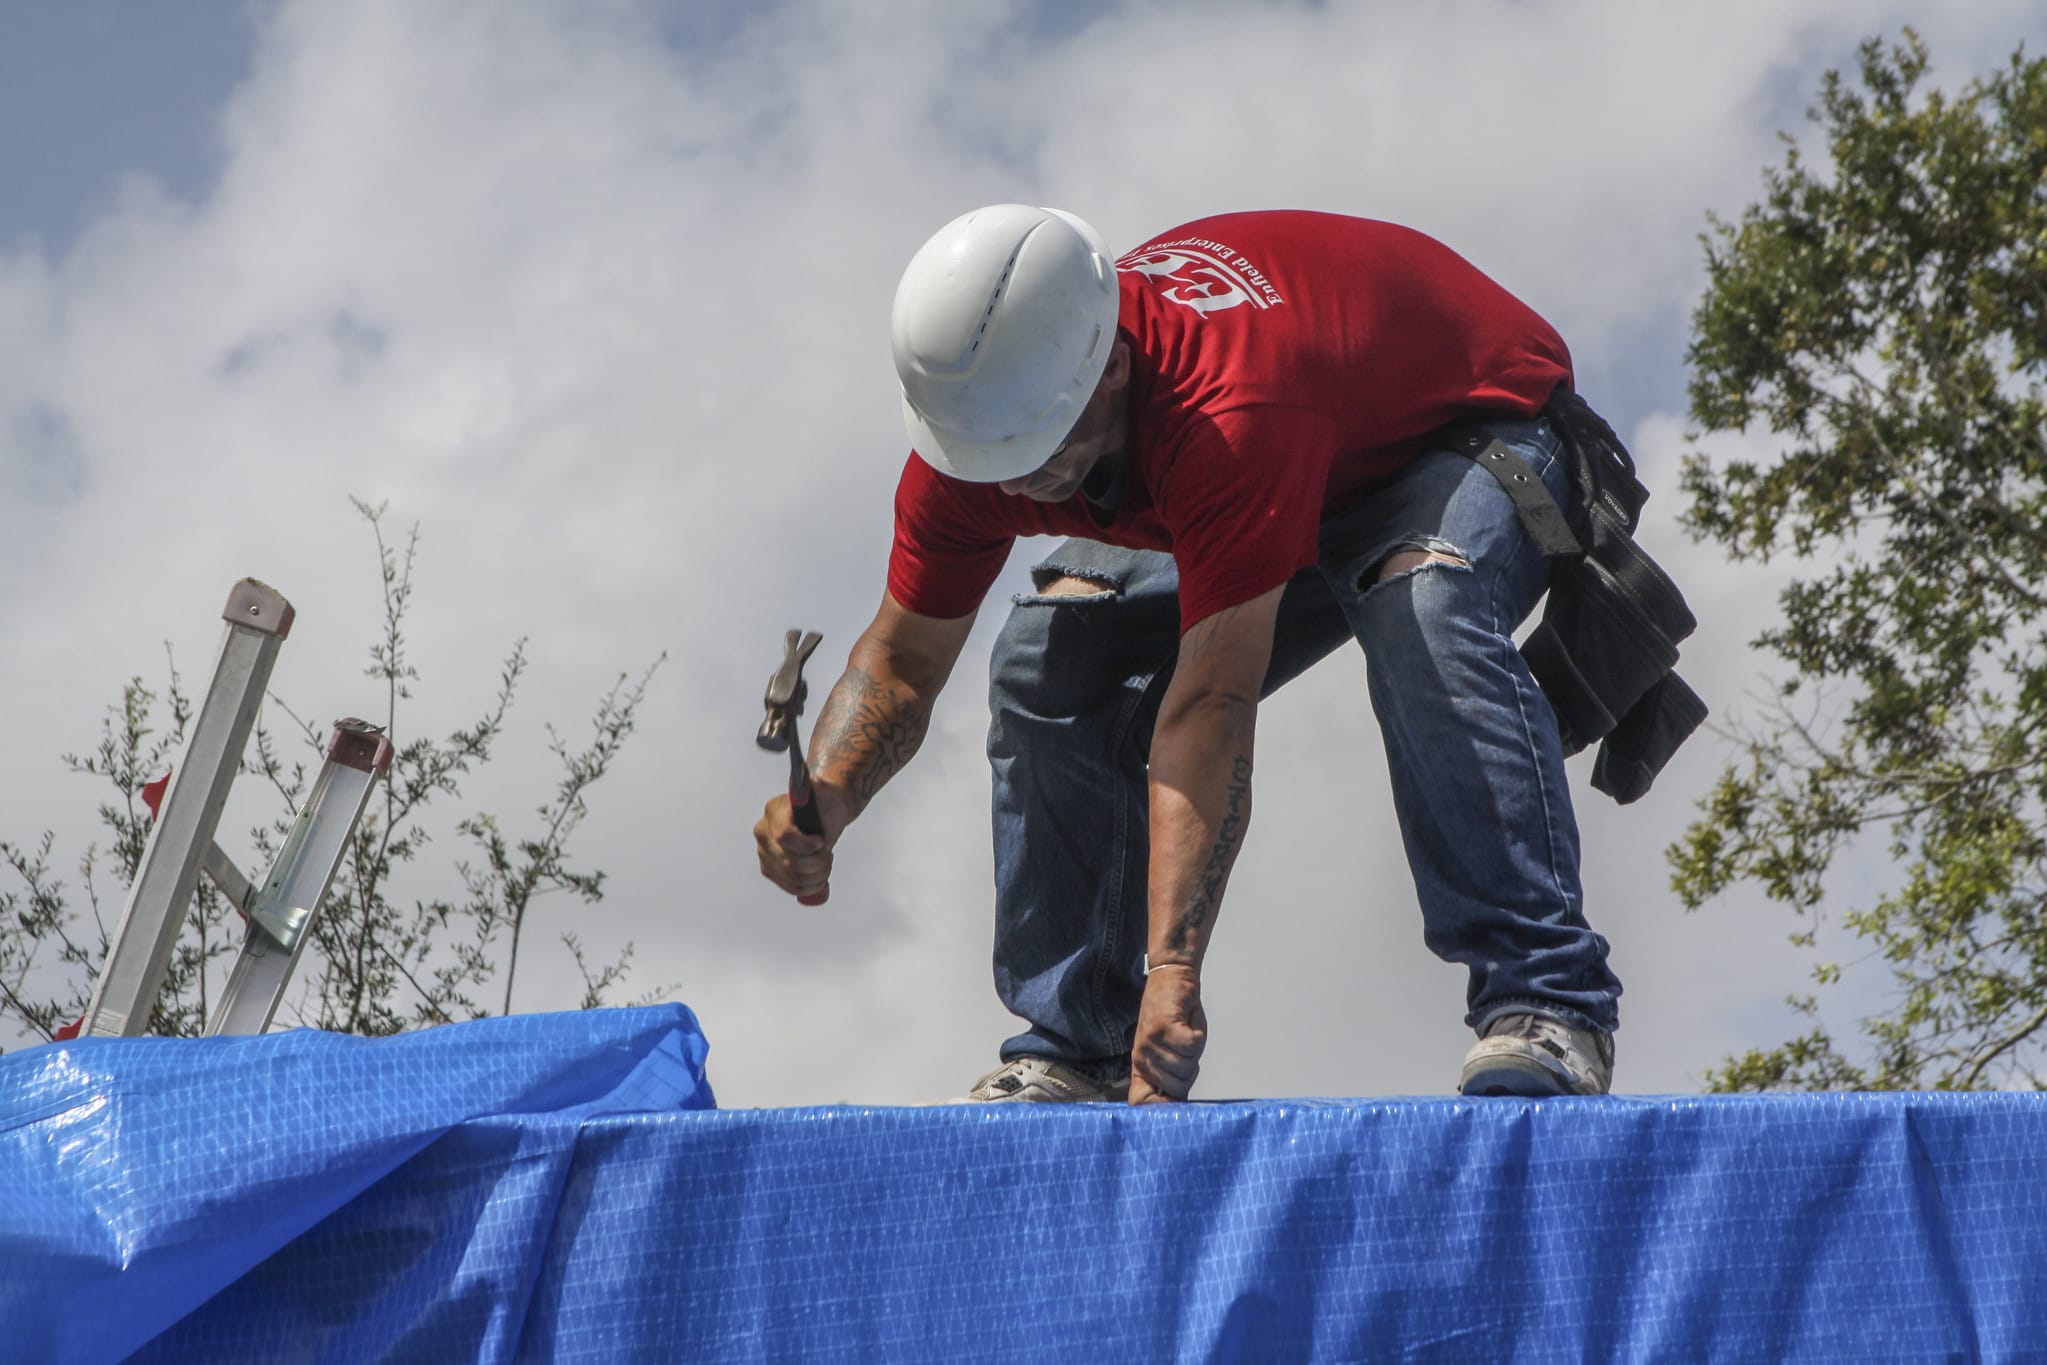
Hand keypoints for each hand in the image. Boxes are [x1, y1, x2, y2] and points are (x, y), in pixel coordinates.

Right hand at [754, 792, 831, 905]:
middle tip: (828, 853)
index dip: (808, 845)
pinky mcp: (770, 870)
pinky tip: (819, 876)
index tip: (822, 841)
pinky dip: (811, 886)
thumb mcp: (826, 790)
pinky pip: (792, 888)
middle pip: (791, 862)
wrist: (823, 814)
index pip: (785, 837)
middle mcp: (763, 833)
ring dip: (817, 875)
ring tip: (825, 863)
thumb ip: (819, 785)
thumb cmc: (825, 801)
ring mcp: (764, 853)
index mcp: (774, 812)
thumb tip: (814, 784)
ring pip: (793, 878)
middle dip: (817, 862)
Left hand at [1129, 963, 1205, 1102]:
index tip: (1174, 1102)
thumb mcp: (1168, 1053)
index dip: (1160, 1109)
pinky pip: (1191, 1046)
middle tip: (1185, 1050)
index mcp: (1141, 1068)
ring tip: (1186, 1034)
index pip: (1140, 1103)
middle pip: (1178, 1088)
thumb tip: (1176, 1106)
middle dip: (1190, 1073)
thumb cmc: (1175, 1019)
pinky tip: (1189, 1025)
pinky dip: (1198, 1036)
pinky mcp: (1164, 1028)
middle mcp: (1141, 1058)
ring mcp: (1151, 1043)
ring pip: (1186, 1067)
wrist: (1171, 979)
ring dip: (1195, 1052)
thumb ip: (1171, 1079)